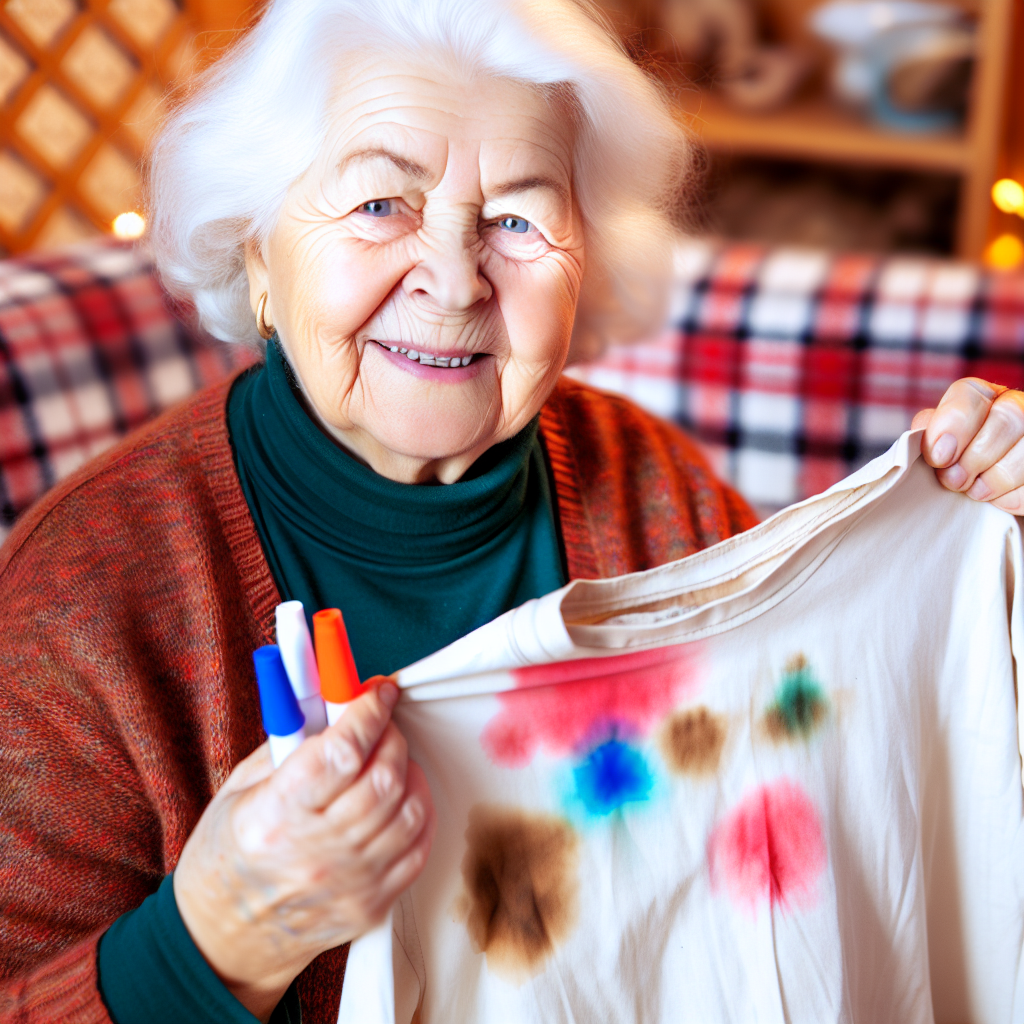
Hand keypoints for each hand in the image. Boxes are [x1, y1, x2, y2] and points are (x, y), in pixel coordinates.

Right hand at [173, 681, 434, 1022]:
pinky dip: (417, 813)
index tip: (379, 691)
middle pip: (382, 778)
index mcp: (273, 816)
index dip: (367, 712)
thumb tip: (333, 698)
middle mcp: (314, 853)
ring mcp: (348, 884)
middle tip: (383, 721)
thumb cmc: (228, 855)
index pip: (340, 752)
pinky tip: (401, 798)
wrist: (222, 942)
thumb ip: (290, 742)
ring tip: (389, 759)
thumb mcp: (239, 789)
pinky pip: (417, 848)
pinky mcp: (370, 906)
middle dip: (391, 736)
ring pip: (408, 810)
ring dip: (408, 772)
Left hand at [914, 378, 1023, 513]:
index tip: (939, 457)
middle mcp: (1016, 407)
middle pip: (1008, 417)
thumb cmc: (955, 466)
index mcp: (983, 398)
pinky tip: (998, 499)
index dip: (952, 425)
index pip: (969, 394)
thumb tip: (924, 438)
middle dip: (976, 456)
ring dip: (995, 479)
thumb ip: (929, 437)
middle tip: (955, 481)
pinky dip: (1013, 497)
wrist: (983, 492)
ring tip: (975, 492)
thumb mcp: (937, 447)